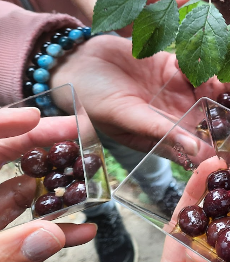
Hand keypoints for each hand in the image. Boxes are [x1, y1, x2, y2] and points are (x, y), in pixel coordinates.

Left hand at [0, 108, 95, 260]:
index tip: (35, 116)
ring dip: (53, 190)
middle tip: (77, 134)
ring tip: (86, 182)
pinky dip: (52, 232)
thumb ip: (7, 251)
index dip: (2, 124)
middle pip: (0, 158)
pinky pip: (24, 231)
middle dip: (41, 145)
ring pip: (17, 194)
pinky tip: (80, 232)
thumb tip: (51, 236)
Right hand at [49, 35, 229, 153]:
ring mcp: (181, 92)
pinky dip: (220, 63)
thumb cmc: (92, 99)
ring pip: (218, 94)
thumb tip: (199, 152)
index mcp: (169, 138)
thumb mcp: (126, 117)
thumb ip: (161, 131)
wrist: (76, 64)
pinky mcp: (178, 66)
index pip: (207, 149)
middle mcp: (180, 117)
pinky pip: (204, 66)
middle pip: (221, 122)